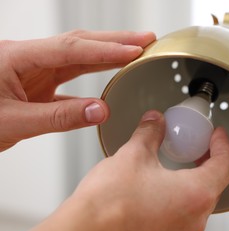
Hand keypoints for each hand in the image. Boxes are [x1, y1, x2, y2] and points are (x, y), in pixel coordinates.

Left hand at [0, 30, 155, 150]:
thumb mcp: (14, 123)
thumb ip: (60, 117)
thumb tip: (101, 110)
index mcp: (16, 58)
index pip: (70, 50)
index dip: (105, 50)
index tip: (134, 50)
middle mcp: (26, 58)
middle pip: (78, 43)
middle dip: (114, 40)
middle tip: (144, 39)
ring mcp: (32, 70)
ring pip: (76, 56)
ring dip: (106, 53)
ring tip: (134, 51)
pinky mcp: (36, 83)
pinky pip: (70, 76)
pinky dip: (93, 76)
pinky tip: (110, 79)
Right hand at [0, 110, 228, 230]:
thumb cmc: (108, 206)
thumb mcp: (133, 155)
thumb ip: (150, 133)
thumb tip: (155, 122)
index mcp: (196, 194)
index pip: (228, 164)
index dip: (224, 144)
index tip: (217, 136)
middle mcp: (194, 220)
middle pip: (214, 185)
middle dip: (207, 163)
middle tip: (194, 148)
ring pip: (196, 204)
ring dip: (190, 184)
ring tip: (172, 169)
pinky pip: (179, 221)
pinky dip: (175, 204)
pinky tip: (155, 194)